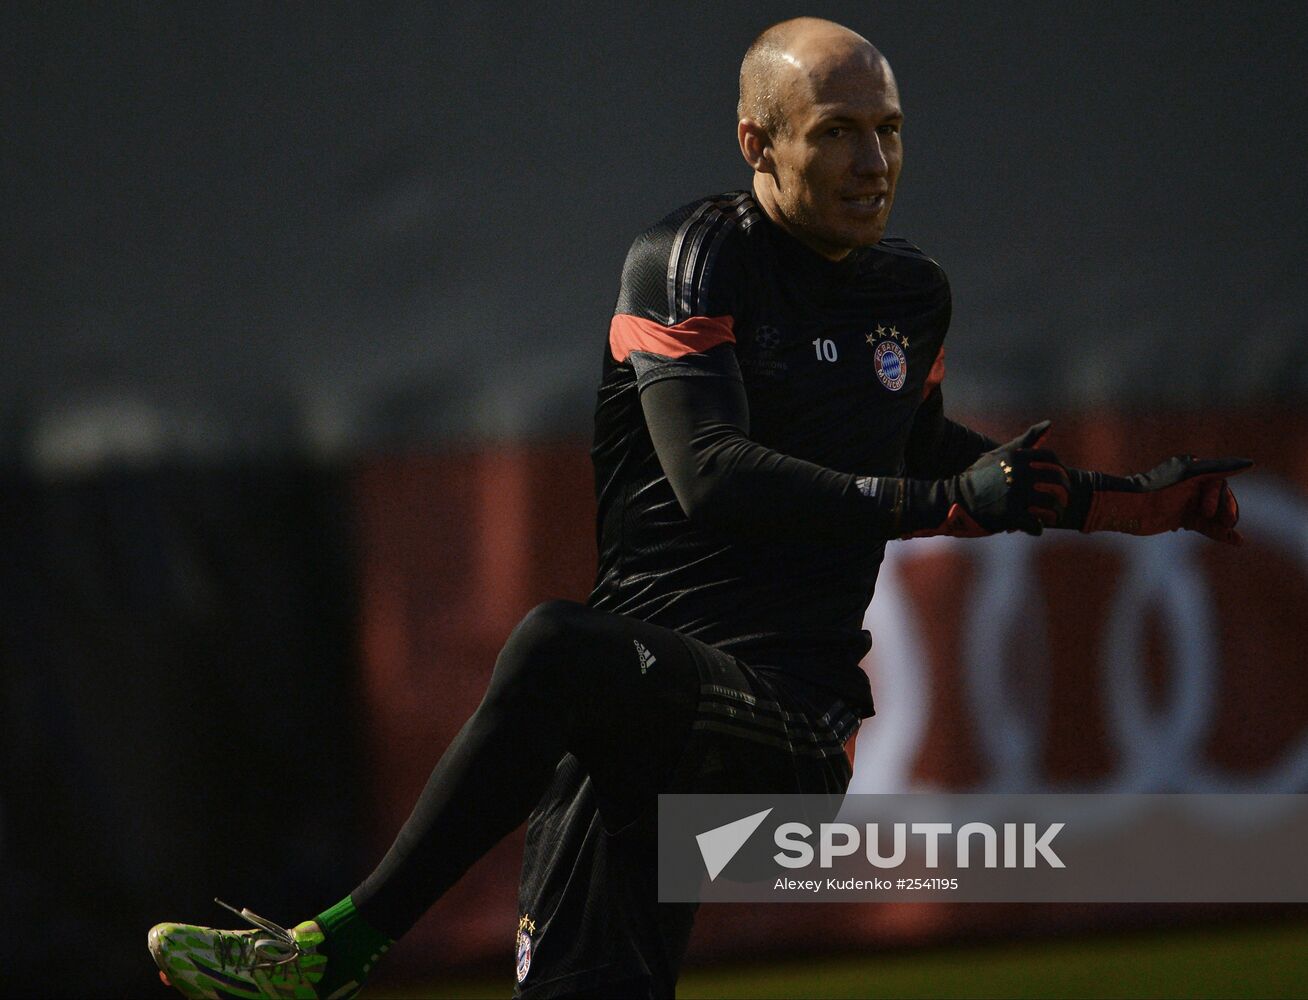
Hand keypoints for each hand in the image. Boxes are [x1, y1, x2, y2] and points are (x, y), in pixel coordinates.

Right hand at [949, 420, 1070, 535]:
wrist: (956, 499)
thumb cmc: (980, 476)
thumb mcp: (1001, 453)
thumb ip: (1027, 440)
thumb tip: (1050, 423)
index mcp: (1018, 457)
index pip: (1052, 460)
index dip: (1059, 471)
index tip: (1057, 481)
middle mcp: (1019, 474)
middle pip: (1057, 482)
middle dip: (1063, 494)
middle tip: (1060, 502)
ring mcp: (1016, 495)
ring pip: (1051, 504)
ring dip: (1055, 513)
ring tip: (1052, 517)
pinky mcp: (1011, 516)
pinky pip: (1036, 524)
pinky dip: (1038, 528)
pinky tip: (1034, 527)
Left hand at [1082, 455, 1251, 544]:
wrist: (1129, 509)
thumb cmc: (1157, 488)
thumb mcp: (1190, 476)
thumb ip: (1219, 469)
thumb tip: (1250, 463)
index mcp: (1194, 469)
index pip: (1220, 483)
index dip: (1220, 498)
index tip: (1210, 511)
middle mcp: (1192, 485)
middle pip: (1221, 499)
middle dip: (1225, 510)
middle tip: (1227, 522)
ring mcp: (1188, 503)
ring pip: (1215, 514)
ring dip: (1225, 524)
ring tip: (1231, 532)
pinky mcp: (1183, 519)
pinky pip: (1207, 526)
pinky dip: (1220, 533)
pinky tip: (1237, 541)